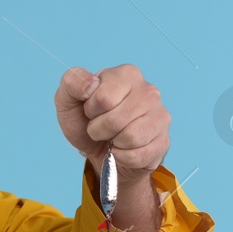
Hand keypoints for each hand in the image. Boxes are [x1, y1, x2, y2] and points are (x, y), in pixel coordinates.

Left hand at [53, 64, 170, 177]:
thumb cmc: (86, 121)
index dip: (91, 111)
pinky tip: (123, 149)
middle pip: (116, 120)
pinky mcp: (163, 141)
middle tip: (100, 127)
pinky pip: (138, 155)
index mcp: (127, 74)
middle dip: (99, 130)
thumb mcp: (69, 100)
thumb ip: (72, 83)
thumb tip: (90, 86)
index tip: (92, 110)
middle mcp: (149, 91)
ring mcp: (160, 116)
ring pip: (130, 137)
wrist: (100, 151)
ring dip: (113, 144)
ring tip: (112, 137)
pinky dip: (123, 158)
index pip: (103, 98)